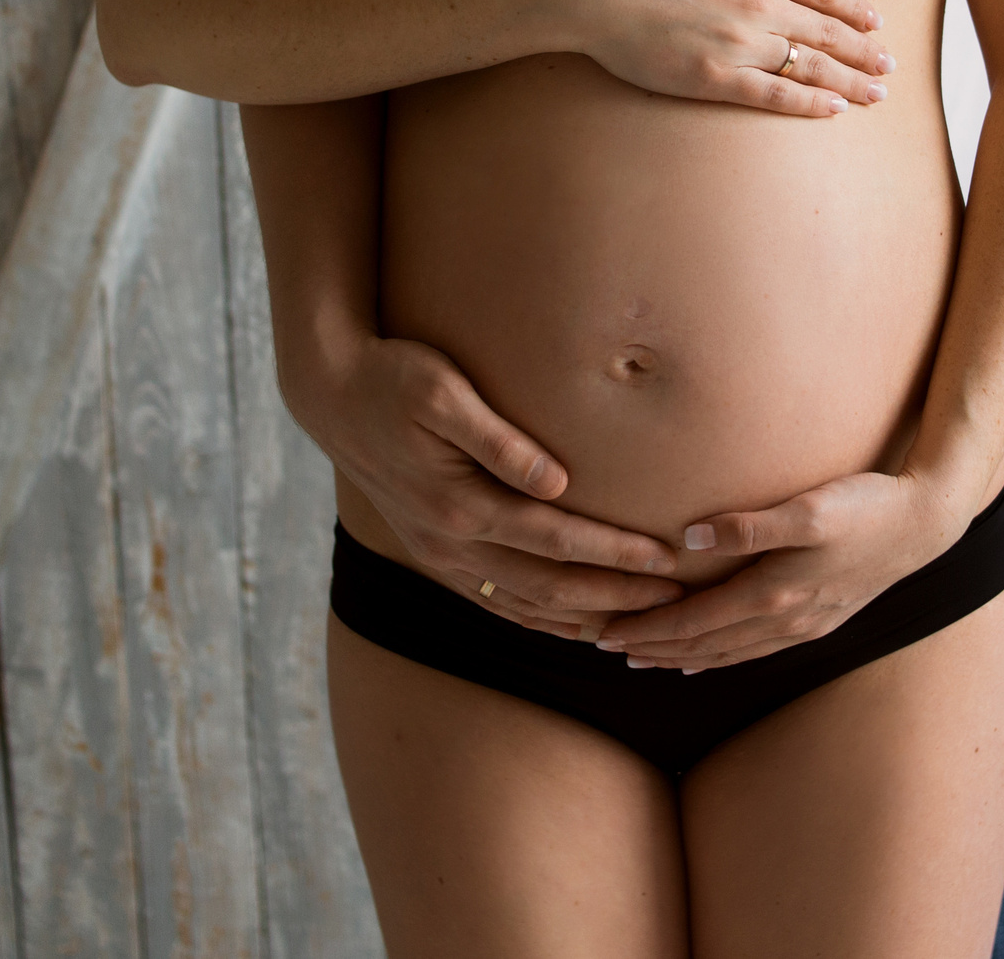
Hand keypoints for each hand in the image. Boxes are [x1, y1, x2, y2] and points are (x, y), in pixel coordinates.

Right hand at [294, 336, 687, 635]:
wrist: (330, 395)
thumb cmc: (393, 379)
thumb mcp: (441, 393)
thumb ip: (498, 441)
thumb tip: (556, 480)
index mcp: (459, 505)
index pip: (557, 541)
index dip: (614, 555)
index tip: (665, 559)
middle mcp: (449, 544)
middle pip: (548, 588)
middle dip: (614, 598)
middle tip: (673, 602)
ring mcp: (438, 555)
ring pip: (522, 607)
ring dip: (582, 619)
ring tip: (638, 625)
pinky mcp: (433, 554)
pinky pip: (495, 602)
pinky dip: (540, 619)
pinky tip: (573, 624)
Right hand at [546, 0, 895, 114]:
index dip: (855, 9)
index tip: (877, 23)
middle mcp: (759, 0)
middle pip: (828, 30)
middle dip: (865, 50)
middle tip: (890, 65)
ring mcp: (739, 41)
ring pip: (811, 66)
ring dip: (851, 81)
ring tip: (876, 93)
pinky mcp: (714, 76)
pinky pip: (775, 95)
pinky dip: (809, 104)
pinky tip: (834, 110)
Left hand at [588, 470, 976, 671]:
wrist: (925, 524)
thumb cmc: (866, 506)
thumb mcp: (809, 507)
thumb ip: (748, 525)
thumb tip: (688, 538)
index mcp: (775, 593)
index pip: (693, 621)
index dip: (645, 629)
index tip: (603, 632)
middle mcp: (785, 620)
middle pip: (703, 644)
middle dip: (651, 648)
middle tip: (602, 648)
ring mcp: (804, 626)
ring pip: (727, 653)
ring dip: (680, 657)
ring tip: (641, 658)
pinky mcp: (820, 621)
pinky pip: (755, 651)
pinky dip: (721, 656)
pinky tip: (706, 656)